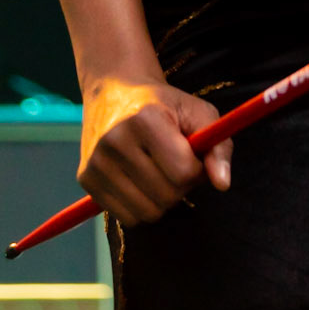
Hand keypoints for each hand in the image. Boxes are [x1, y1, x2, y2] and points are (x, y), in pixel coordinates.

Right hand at [78, 75, 231, 226]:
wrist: (116, 91)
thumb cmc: (164, 104)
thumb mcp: (198, 113)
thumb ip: (218, 147)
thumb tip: (223, 184)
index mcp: (145, 119)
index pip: (183, 171)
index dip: (197, 170)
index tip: (193, 156)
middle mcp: (114, 140)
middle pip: (166, 196)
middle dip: (181, 186)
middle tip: (176, 165)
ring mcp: (96, 162)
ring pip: (147, 213)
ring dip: (162, 200)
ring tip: (159, 173)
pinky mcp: (86, 179)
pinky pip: (126, 218)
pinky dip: (141, 207)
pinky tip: (141, 183)